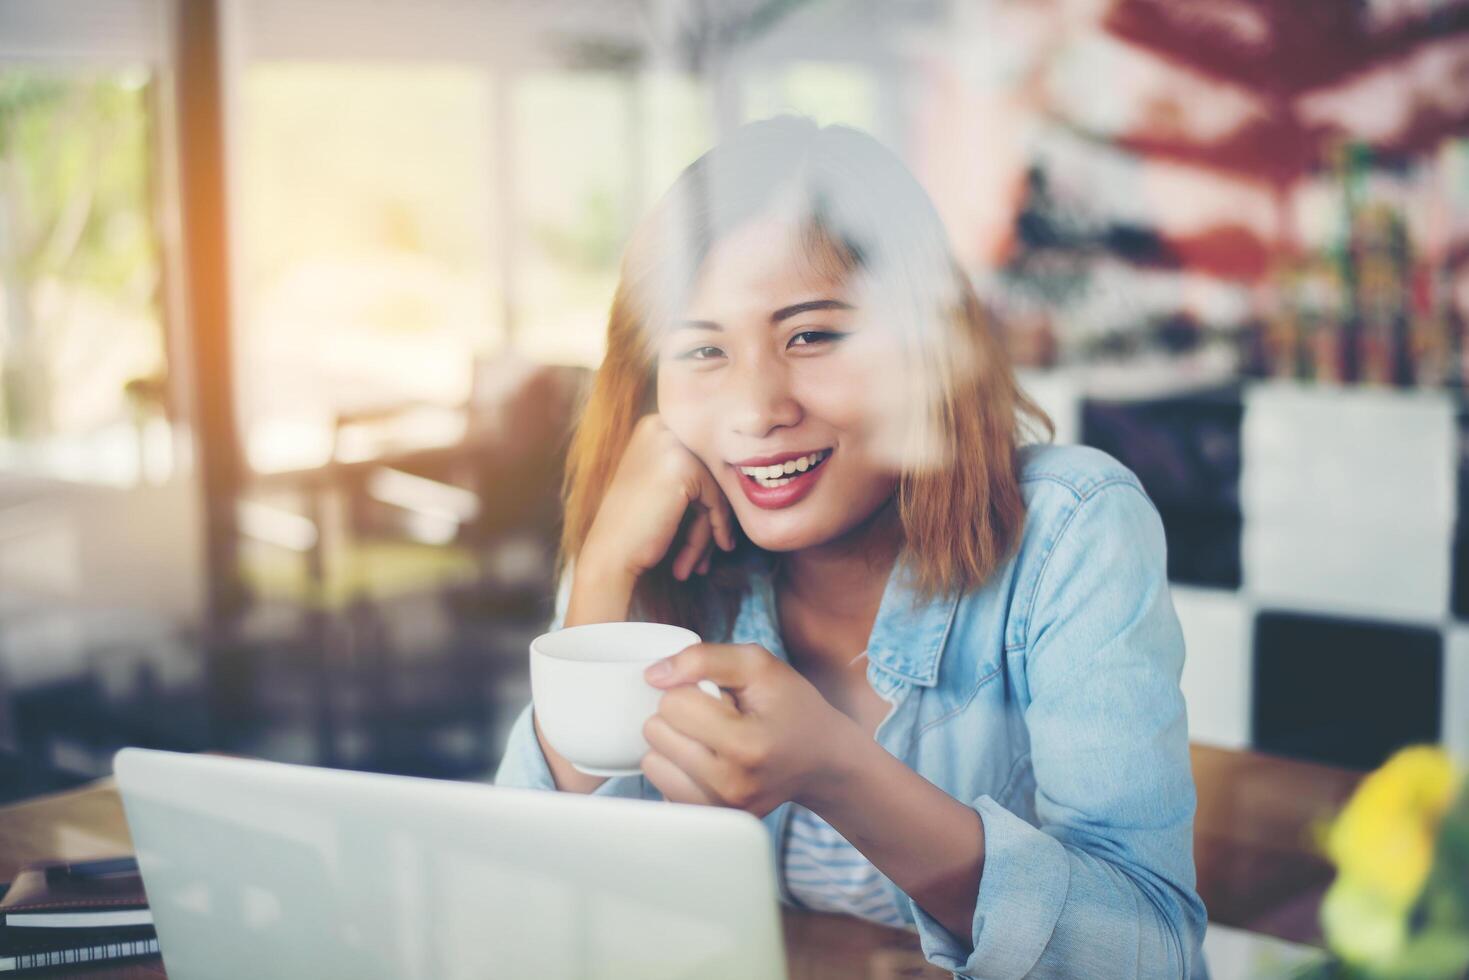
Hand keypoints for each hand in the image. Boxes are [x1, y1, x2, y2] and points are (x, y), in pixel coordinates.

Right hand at [580, 414, 737, 583]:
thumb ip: (693, 473)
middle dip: (711, 515)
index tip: (707, 534)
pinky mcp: (683, 467)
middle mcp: (660, 426)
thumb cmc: (633, 529)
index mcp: (653, 426)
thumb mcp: (661, 486)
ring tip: (696, 564)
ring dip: (708, 529)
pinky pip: (716, 498)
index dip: (707, 498)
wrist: (608, 556)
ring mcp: (672, 444)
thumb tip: (742, 475)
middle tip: (706, 552)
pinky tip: (696, 560)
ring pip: (715, 487)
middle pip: (709, 471)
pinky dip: (713, 529)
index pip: (700, 459)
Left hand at [638, 643, 862, 816]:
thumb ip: (703, 659)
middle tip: (719, 719)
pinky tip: (709, 762)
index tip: (721, 697)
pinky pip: (662, 787)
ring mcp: (721, 809)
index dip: (691, 689)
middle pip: (656, 733)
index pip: (672, 704)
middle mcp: (732, 785)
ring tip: (713, 741)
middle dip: (680, 716)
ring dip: (675, 744)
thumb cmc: (793, 708)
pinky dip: (678, 770)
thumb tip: (653, 676)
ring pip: (652, 762)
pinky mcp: (712, 820)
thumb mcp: (758, 665)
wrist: (823, 760)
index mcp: (746, 745)